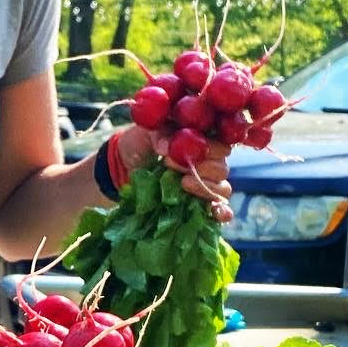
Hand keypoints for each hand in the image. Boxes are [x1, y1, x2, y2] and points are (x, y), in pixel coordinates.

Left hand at [116, 125, 233, 224]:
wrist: (125, 164)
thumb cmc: (142, 143)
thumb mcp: (148, 133)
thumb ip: (160, 135)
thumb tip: (167, 147)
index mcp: (204, 141)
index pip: (221, 146)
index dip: (207, 149)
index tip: (182, 151)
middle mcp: (210, 163)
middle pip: (222, 169)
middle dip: (201, 169)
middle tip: (172, 165)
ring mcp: (206, 184)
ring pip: (222, 189)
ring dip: (205, 188)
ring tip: (183, 184)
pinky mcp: (200, 203)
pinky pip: (220, 209)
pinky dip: (222, 212)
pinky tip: (218, 214)